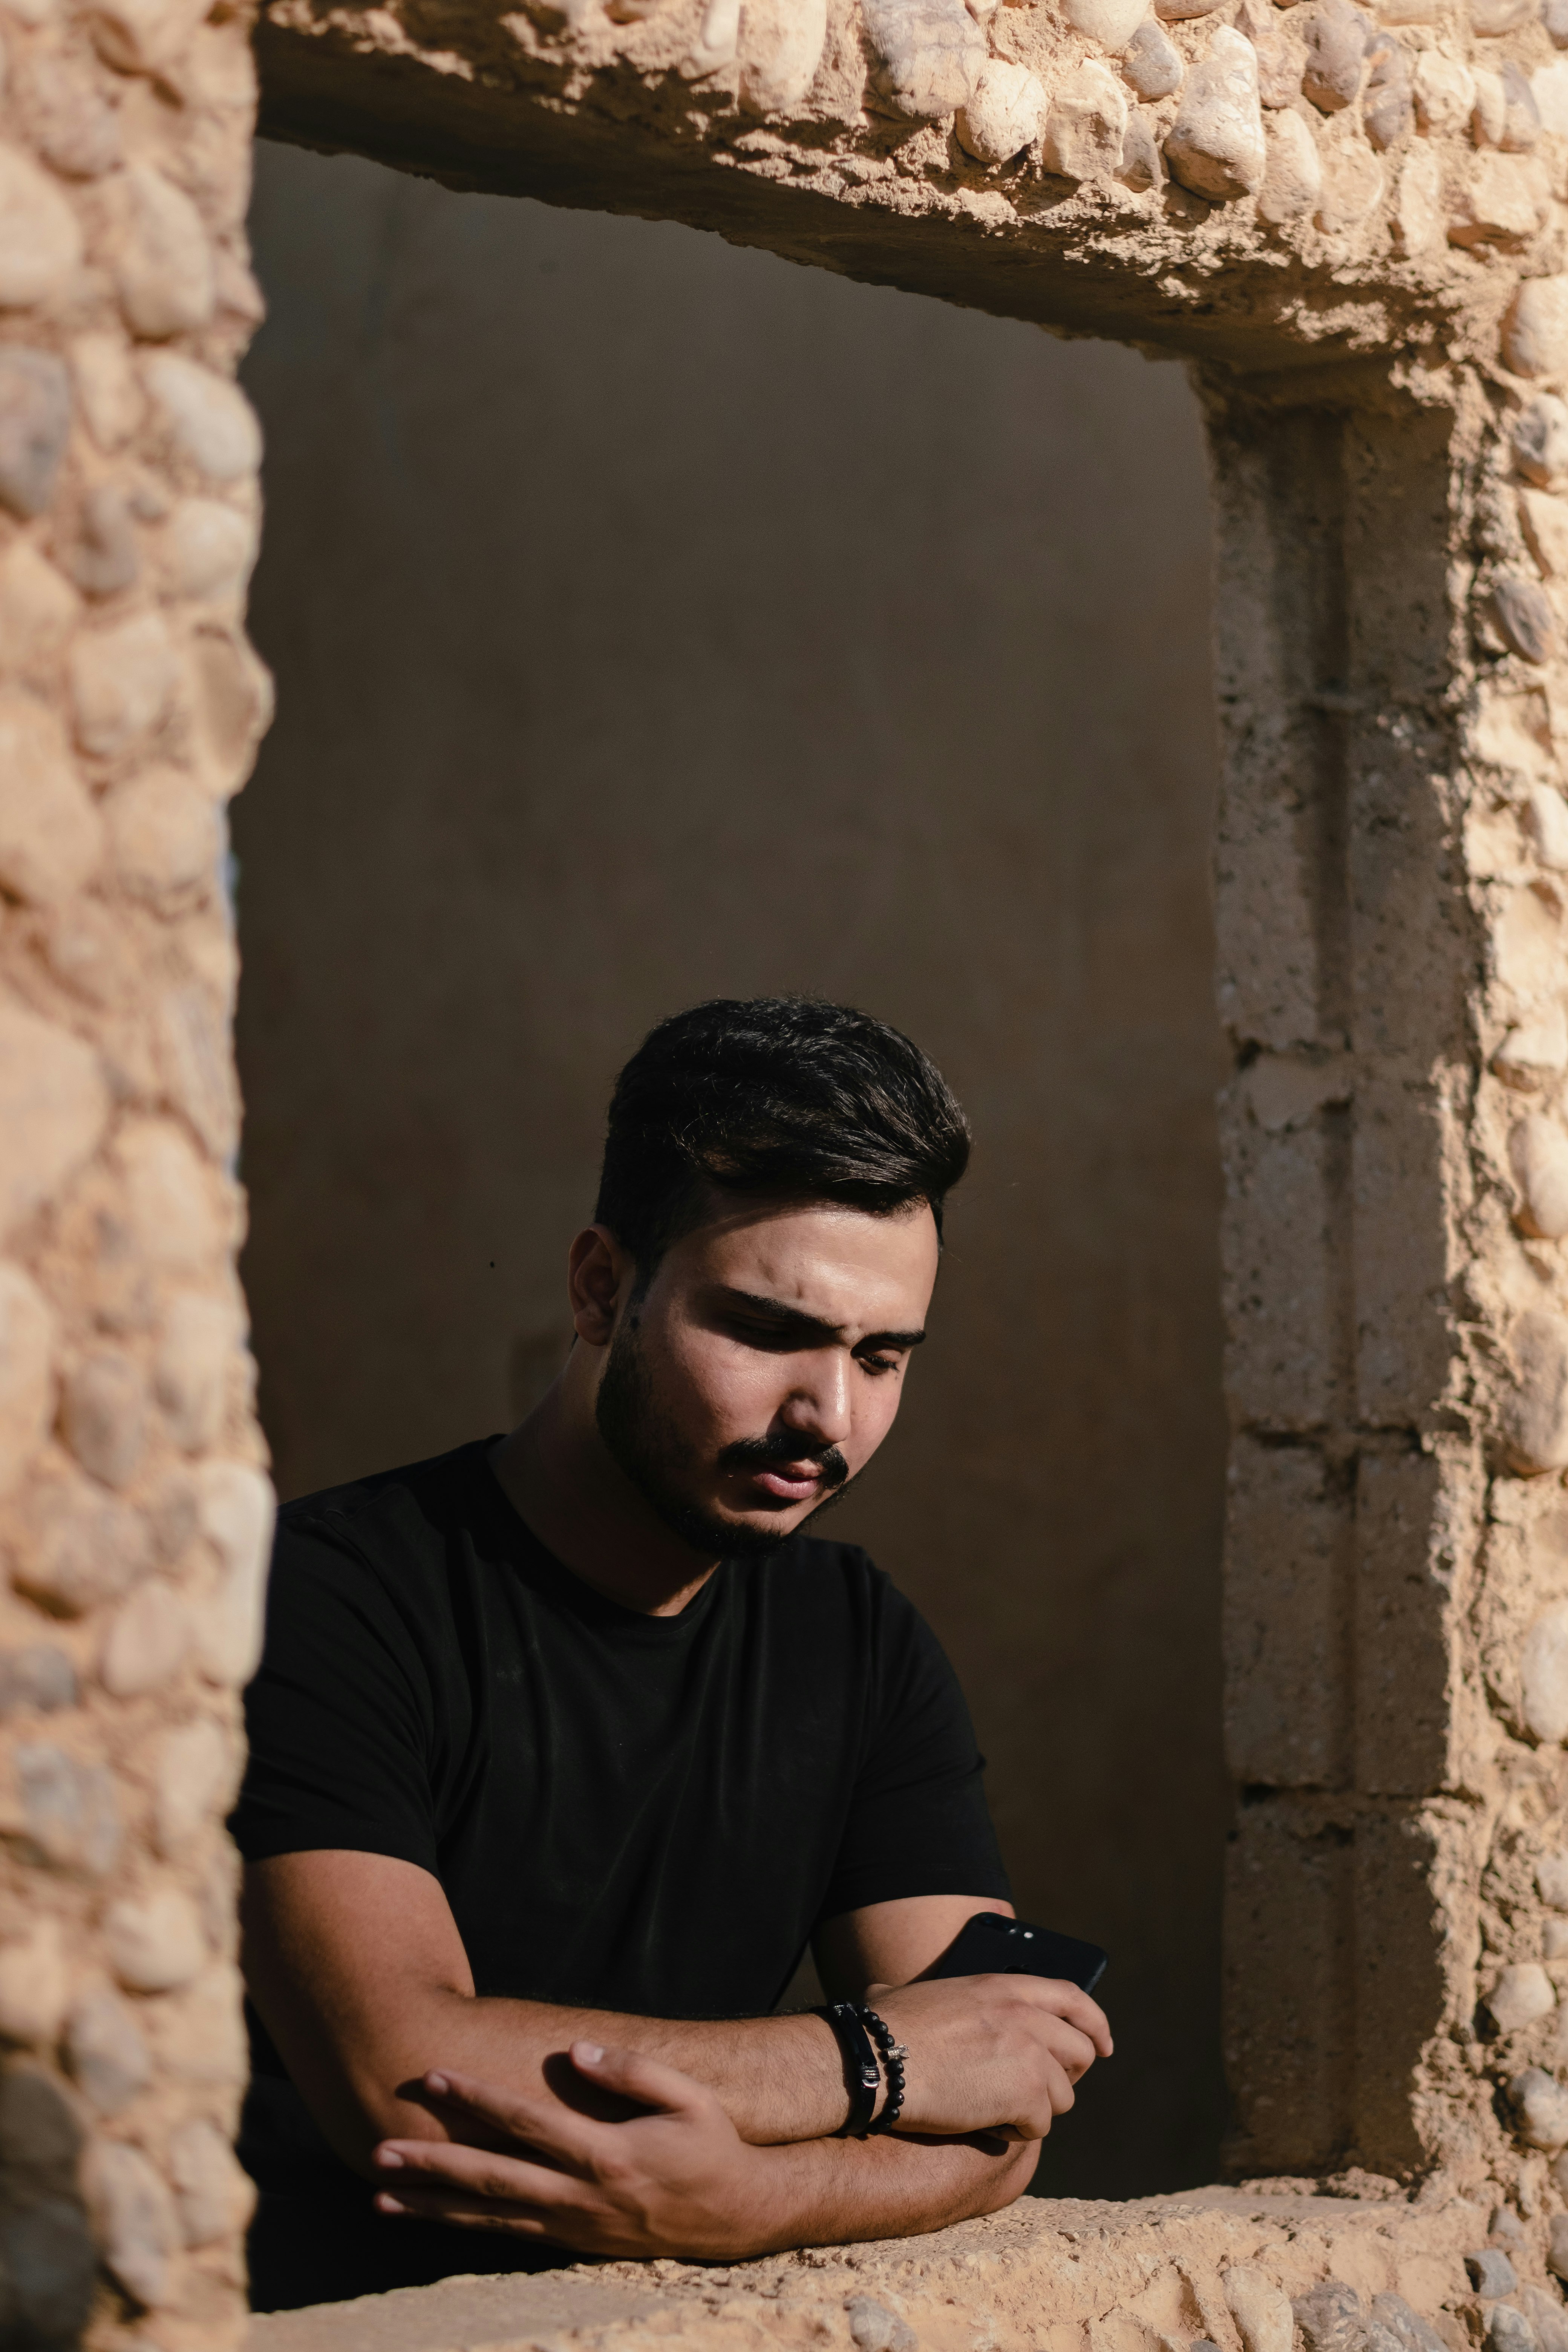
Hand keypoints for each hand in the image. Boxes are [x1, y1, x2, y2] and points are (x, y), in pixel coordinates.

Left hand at [371, 2044, 773, 2258]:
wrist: (739, 2217)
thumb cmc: (713, 2147)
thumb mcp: (689, 2099)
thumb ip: (633, 2070)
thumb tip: (575, 2050)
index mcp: (606, 2153)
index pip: (527, 2122)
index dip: (477, 2099)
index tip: (434, 2077)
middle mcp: (582, 2195)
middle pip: (492, 2178)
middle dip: (432, 2163)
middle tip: (378, 2150)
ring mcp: (575, 2226)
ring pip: (489, 2217)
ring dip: (432, 2205)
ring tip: (381, 2193)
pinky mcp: (575, 2244)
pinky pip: (508, 2236)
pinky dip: (462, 2228)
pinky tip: (429, 2218)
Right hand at [866, 1973, 1111, 2142]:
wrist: (876, 2063)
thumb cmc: (880, 2031)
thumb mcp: (905, 1994)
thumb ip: (918, 1994)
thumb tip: (882, 1994)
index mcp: (1003, 1987)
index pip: (1072, 1997)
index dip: (1094, 2023)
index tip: (1105, 2045)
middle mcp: (1025, 2016)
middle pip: (1080, 2052)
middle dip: (1064, 2078)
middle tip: (1035, 2094)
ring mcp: (1029, 2054)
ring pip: (1063, 2097)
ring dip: (1034, 2110)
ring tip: (995, 2110)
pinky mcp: (1025, 2094)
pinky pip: (1039, 2126)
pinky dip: (1016, 2131)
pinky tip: (984, 2123)